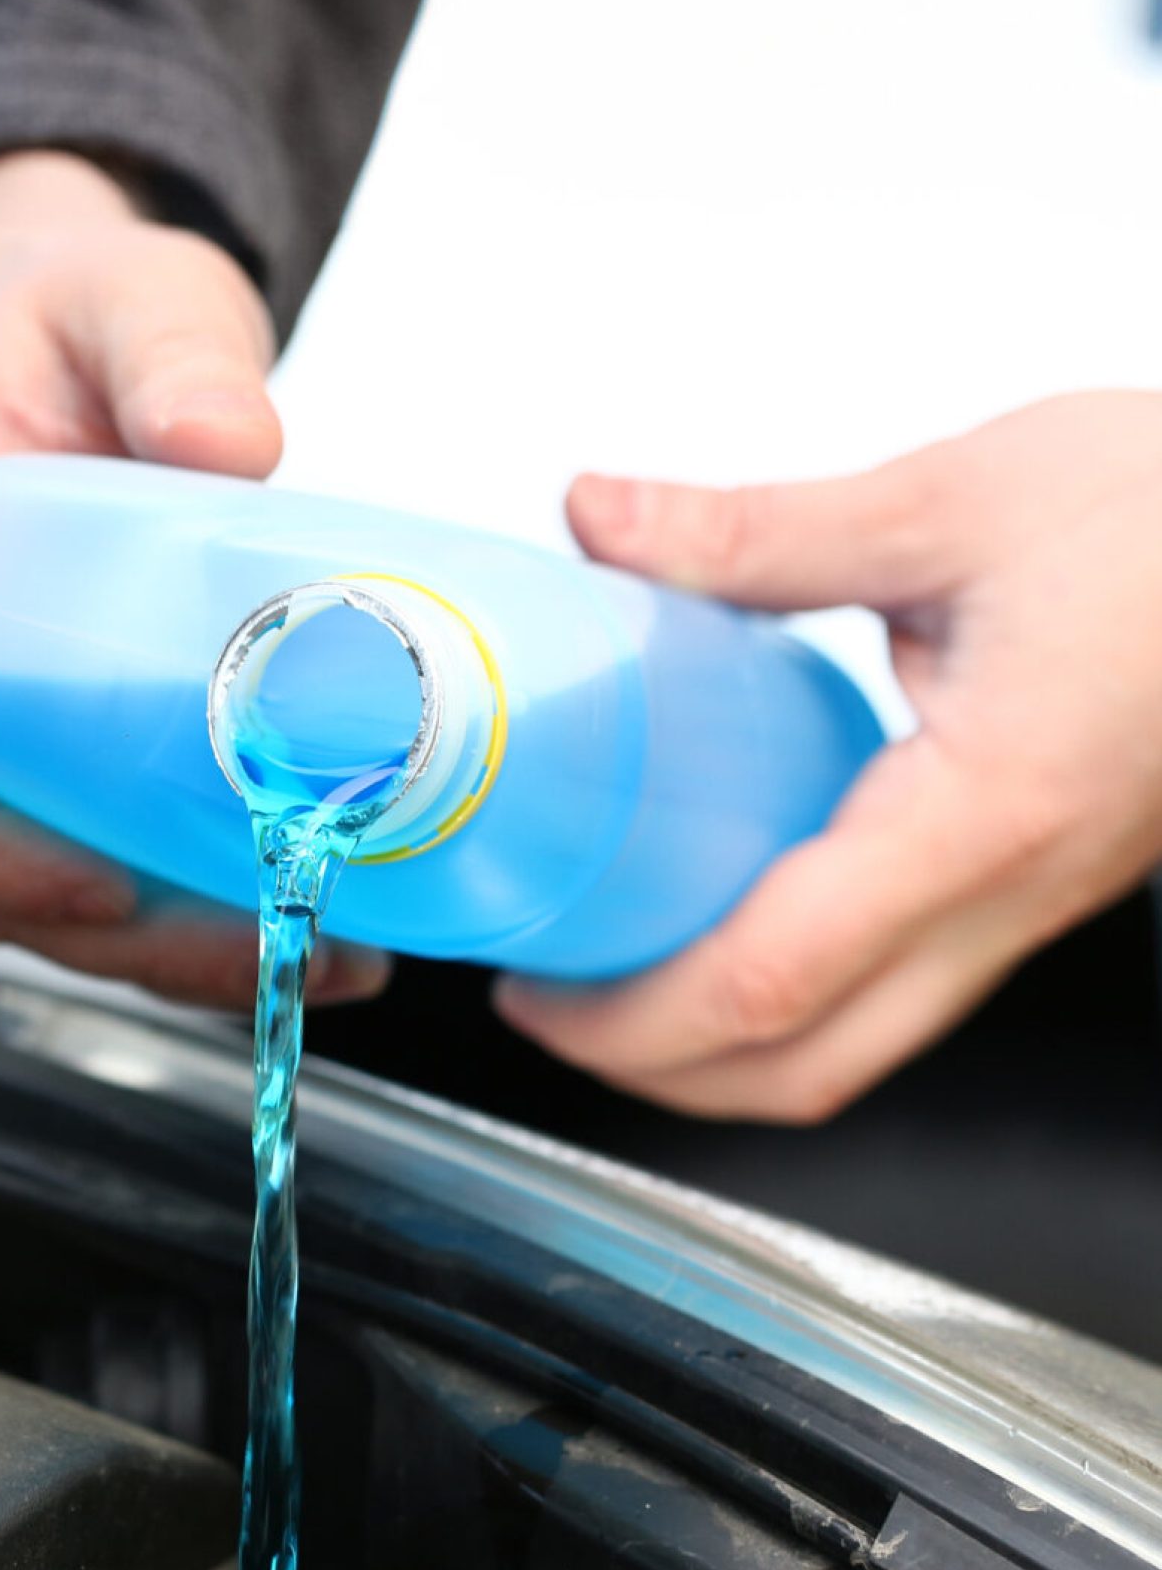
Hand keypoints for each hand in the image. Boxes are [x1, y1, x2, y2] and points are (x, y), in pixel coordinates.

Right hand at [0, 149, 388, 1008]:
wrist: (67, 329)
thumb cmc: (63, 317)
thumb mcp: (128, 295)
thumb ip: (173, 348)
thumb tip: (232, 443)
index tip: (93, 891)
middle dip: (112, 938)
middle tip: (267, 946)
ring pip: (37, 884)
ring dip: (166, 949)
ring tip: (321, 957)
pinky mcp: (53, 742)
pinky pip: (96, 853)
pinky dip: (191, 908)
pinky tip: (310, 913)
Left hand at [495, 392, 1161, 1121]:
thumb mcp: (954, 497)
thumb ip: (756, 530)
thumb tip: (605, 519)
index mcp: (983, 809)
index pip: (772, 977)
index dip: (629, 1016)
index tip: (540, 988)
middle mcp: (1011, 892)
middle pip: (809, 1068)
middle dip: (658, 1072)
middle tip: (555, 1005)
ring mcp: (1029, 906)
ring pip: (860, 1048)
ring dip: (726, 1046)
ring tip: (622, 972)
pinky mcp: (1030, 886)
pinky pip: (900, 991)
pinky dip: (794, 992)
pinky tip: (730, 911)